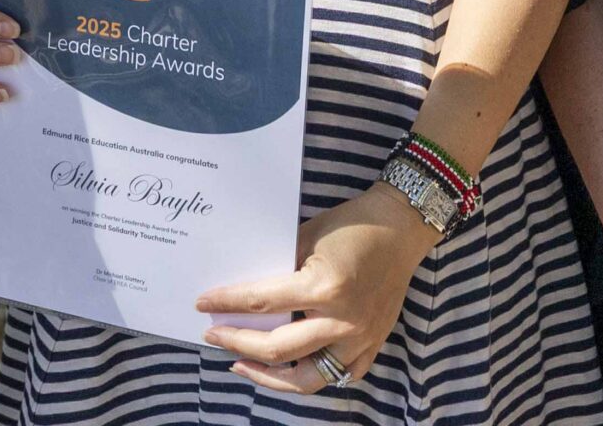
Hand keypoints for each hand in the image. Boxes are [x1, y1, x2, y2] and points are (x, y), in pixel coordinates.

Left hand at [193, 181, 440, 394]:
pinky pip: (340, 376)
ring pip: (307, 378)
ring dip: (269, 377)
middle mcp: (342, 321)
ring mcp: (360, 339)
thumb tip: (243, 291)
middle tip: (213, 334)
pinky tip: (292, 369)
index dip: (227, 303)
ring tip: (243, 365)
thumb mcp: (306, 237)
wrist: (399, 228)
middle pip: (277, 349)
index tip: (202, 304)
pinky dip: (314, 376)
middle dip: (237, 342)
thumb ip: (279, 268)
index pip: (262, 303)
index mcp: (324, 288)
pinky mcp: (373, 344)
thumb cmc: (351, 225)